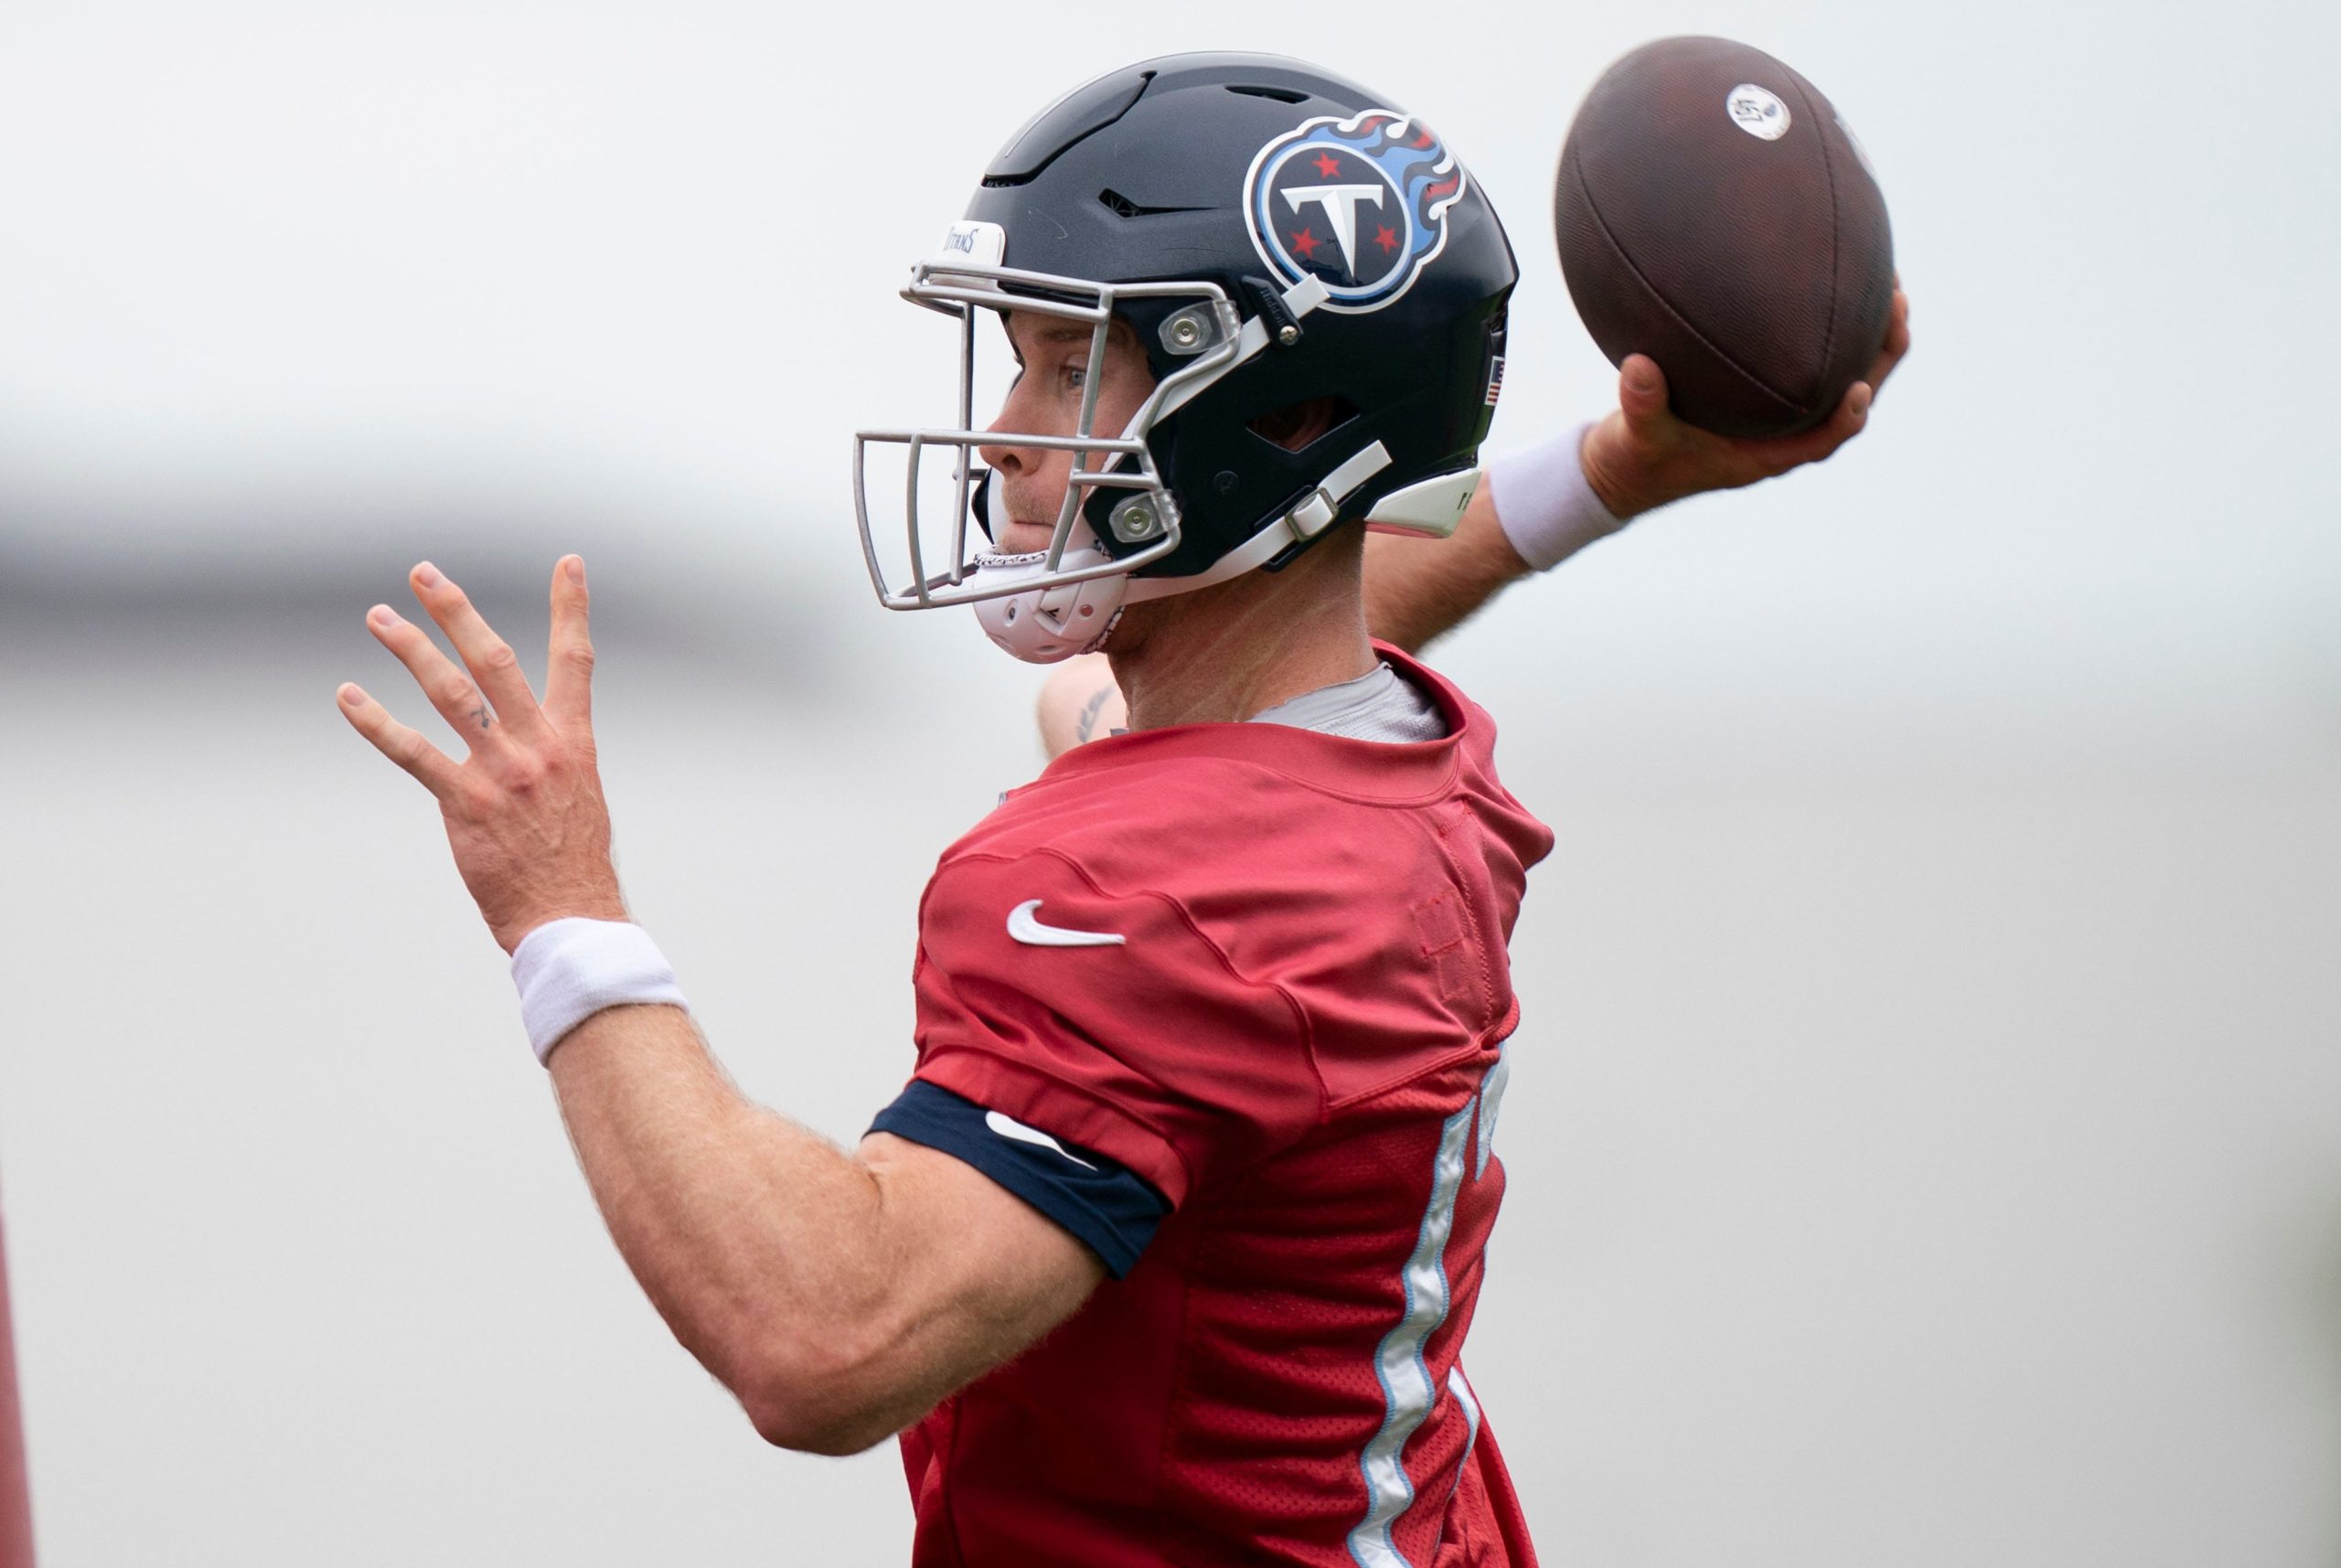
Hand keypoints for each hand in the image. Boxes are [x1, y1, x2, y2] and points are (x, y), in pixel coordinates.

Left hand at [336, 556, 625, 952]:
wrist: (572, 919)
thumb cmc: (573, 865)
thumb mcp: (579, 797)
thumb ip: (550, 757)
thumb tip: (524, 738)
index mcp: (573, 742)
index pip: (576, 660)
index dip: (571, 608)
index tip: (568, 562)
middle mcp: (538, 748)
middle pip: (495, 661)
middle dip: (457, 611)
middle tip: (424, 574)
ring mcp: (501, 774)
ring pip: (450, 693)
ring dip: (410, 649)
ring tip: (380, 618)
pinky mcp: (466, 805)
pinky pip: (413, 753)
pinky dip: (376, 721)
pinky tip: (349, 696)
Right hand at [1579, 280, 1910, 518]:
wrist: (1627, 465)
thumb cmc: (1636, 458)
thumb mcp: (1632, 436)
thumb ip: (1639, 405)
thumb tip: (1638, 367)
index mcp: (1765, 456)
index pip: (1821, 442)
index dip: (1846, 418)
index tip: (1860, 389)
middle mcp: (1785, 433)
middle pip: (1852, 397)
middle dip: (1881, 354)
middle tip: (1898, 302)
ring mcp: (1783, 411)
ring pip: (1843, 373)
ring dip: (1869, 333)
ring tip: (1888, 279)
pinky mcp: (1771, 389)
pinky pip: (1814, 356)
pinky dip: (1829, 323)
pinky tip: (1829, 276)